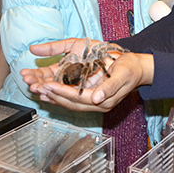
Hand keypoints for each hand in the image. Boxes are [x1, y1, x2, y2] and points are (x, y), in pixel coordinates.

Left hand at [21, 38, 153, 111]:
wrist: (138, 69)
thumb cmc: (131, 68)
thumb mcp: (124, 74)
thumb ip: (110, 87)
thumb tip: (97, 98)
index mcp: (105, 99)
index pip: (78, 98)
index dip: (62, 92)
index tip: (47, 85)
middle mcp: (97, 103)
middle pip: (69, 102)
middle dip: (51, 95)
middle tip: (35, 86)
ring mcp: (93, 101)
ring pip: (67, 102)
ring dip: (51, 95)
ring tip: (35, 88)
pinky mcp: (89, 96)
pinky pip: (70, 98)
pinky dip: (57, 94)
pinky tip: (46, 90)